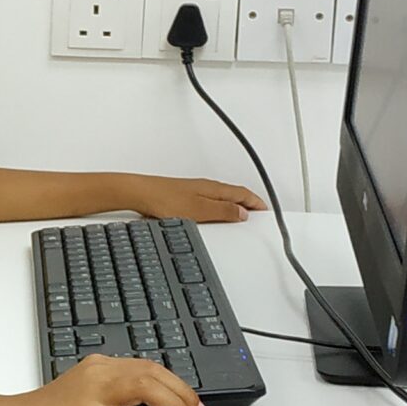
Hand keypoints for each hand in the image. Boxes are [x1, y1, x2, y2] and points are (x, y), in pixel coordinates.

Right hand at [3, 354, 205, 405]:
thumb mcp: (87, 403)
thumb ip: (116, 403)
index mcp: (100, 369)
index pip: (149, 367)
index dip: (177, 385)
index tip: (195, 405)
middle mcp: (98, 372)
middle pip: (153, 372)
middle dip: (182, 394)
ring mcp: (90, 391)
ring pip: (144, 387)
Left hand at [130, 175, 264, 222]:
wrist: (140, 194)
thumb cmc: (165, 199)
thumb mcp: (200, 210)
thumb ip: (223, 211)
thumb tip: (242, 212)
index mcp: (214, 189)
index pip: (243, 193)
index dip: (256, 202)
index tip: (266, 210)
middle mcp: (206, 187)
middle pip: (234, 194)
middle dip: (248, 203)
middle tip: (258, 213)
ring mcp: (195, 192)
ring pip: (221, 198)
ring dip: (233, 206)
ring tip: (240, 217)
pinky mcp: (184, 198)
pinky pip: (209, 202)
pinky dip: (218, 209)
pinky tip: (213, 217)